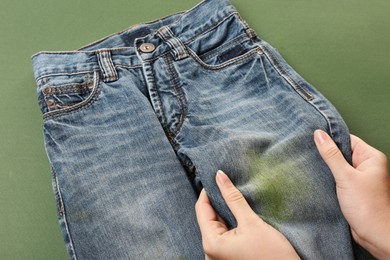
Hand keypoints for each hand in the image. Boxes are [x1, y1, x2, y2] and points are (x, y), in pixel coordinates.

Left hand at [195, 170, 299, 259]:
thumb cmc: (272, 254)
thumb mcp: (251, 222)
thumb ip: (233, 198)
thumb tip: (219, 176)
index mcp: (211, 244)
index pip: (201, 209)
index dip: (209, 191)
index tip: (217, 178)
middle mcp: (210, 252)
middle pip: (208, 218)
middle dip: (219, 202)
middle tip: (230, 185)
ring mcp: (218, 256)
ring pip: (217, 225)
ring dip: (226, 212)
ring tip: (236, 199)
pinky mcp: (228, 257)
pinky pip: (224, 235)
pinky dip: (230, 223)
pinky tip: (240, 215)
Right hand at [314, 130, 389, 258]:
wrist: (374, 235)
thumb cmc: (367, 207)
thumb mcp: (345, 177)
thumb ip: (331, 154)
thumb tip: (319, 134)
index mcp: (371, 157)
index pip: (347, 140)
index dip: (330, 139)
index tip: (312, 137)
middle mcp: (366, 166)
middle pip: (341, 152)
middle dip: (326, 154)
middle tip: (307, 152)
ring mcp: (359, 178)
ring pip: (337, 166)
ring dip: (325, 167)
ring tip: (309, 165)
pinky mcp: (351, 189)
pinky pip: (337, 178)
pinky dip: (327, 178)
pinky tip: (316, 178)